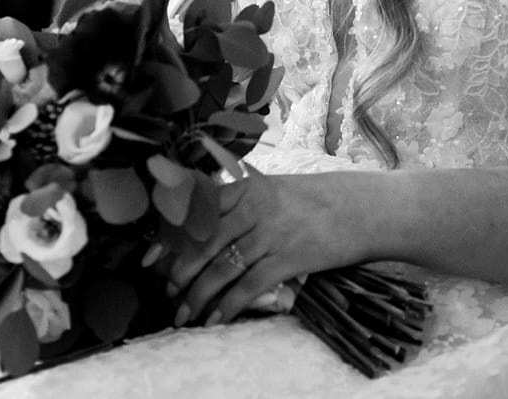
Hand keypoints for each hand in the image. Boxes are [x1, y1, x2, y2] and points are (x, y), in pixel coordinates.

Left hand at [163, 169, 358, 326]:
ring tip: (184, 314)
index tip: (148, 260)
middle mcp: (252, 208)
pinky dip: (227, 306)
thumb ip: (238, 206)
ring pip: (220, 268)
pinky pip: (248, 286)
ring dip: (198, 295)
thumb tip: (202, 232)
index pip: (194, 212)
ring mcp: (269, 233)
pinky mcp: (287, 258)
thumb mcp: (271, 191)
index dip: (167, 238)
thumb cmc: (313, 201)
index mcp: (244, 189)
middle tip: (167, 292)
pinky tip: (215, 319)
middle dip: (178, 272)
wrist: (359, 208)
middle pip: (202, 243)